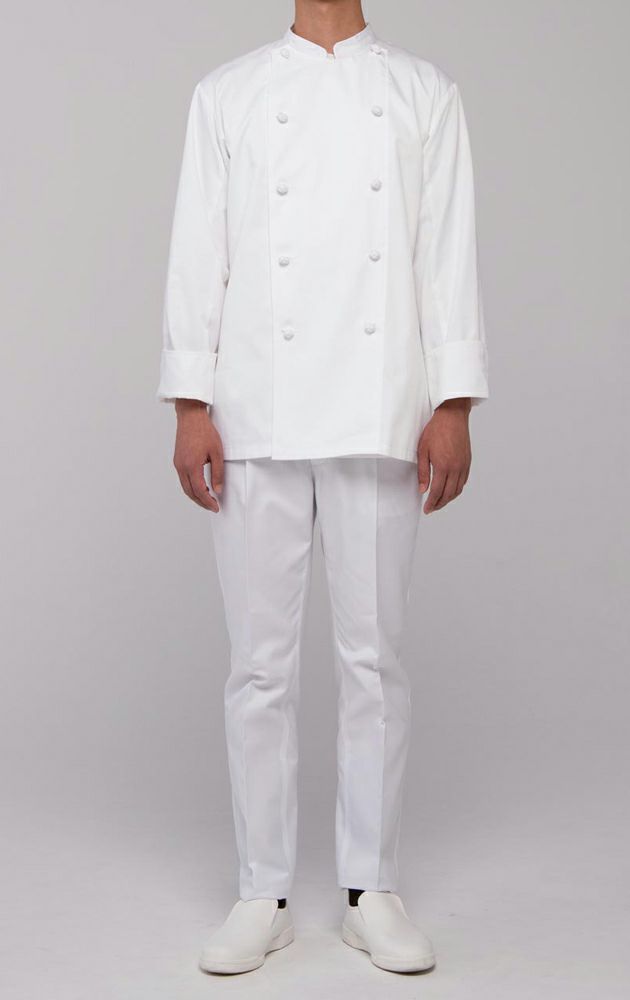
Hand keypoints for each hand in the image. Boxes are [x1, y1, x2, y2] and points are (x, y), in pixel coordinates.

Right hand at [173, 399, 223, 511]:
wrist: (191, 417)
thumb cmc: (205, 432)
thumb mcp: (217, 453)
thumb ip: (218, 473)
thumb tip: (217, 490)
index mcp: (192, 466)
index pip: (199, 491)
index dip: (208, 502)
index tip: (216, 507)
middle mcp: (181, 466)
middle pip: (189, 492)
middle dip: (201, 502)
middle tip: (212, 507)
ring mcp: (177, 464)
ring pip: (185, 486)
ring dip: (195, 495)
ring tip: (207, 499)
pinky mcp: (177, 460)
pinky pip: (183, 479)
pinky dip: (191, 486)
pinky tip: (200, 486)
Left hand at [417, 398, 471, 513]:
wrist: (452, 416)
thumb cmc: (435, 430)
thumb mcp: (422, 450)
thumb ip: (423, 472)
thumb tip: (423, 489)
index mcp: (443, 466)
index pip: (437, 492)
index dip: (431, 503)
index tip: (427, 509)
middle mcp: (456, 468)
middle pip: (449, 494)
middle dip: (440, 504)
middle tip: (432, 508)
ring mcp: (463, 465)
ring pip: (458, 489)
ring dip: (449, 498)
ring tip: (440, 502)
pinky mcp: (468, 461)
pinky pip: (463, 481)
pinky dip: (457, 489)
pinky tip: (450, 489)